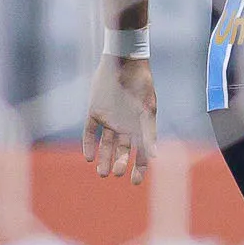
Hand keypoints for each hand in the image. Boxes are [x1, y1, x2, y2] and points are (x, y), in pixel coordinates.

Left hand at [82, 56, 156, 183]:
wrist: (124, 62)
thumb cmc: (141, 85)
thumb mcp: (147, 111)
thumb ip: (149, 134)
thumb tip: (155, 157)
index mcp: (139, 126)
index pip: (140, 152)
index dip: (138, 167)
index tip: (135, 182)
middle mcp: (124, 125)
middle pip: (121, 150)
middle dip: (119, 163)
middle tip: (115, 173)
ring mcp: (109, 118)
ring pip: (105, 144)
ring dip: (103, 158)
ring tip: (101, 172)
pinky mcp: (94, 111)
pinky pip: (89, 131)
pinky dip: (89, 144)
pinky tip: (89, 156)